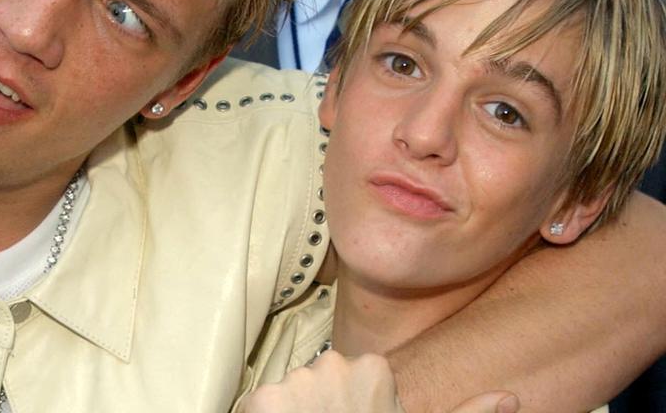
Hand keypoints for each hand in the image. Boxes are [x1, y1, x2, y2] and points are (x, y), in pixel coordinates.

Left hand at [239, 352, 518, 412]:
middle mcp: (334, 363)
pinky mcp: (264, 397)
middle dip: (321, 407)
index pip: (352, 377)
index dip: (351, 407)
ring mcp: (297, 379)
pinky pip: (260, 406)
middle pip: (319, 381)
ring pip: (289, 393)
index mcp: (374, 369)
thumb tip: (510, 398)